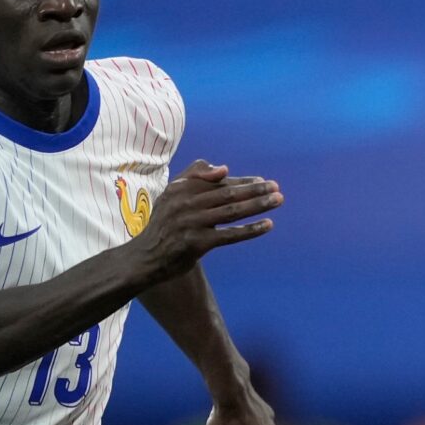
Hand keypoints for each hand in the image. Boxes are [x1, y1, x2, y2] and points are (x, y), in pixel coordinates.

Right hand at [138, 160, 284, 280]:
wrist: (146, 256)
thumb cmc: (165, 224)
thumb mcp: (172, 194)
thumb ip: (194, 175)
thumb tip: (224, 168)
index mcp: (181, 188)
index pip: (219, 182)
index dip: (243, 181)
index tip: (262, 180)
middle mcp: (186, 203)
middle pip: (228, 194)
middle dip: (255, 190)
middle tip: (276, 187)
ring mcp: (192, 223)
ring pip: (232, 212)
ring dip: (258, 205)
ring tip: (278, 200)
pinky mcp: (197, 243)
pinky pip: (230, 235)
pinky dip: (250, 230)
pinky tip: (267, 225)